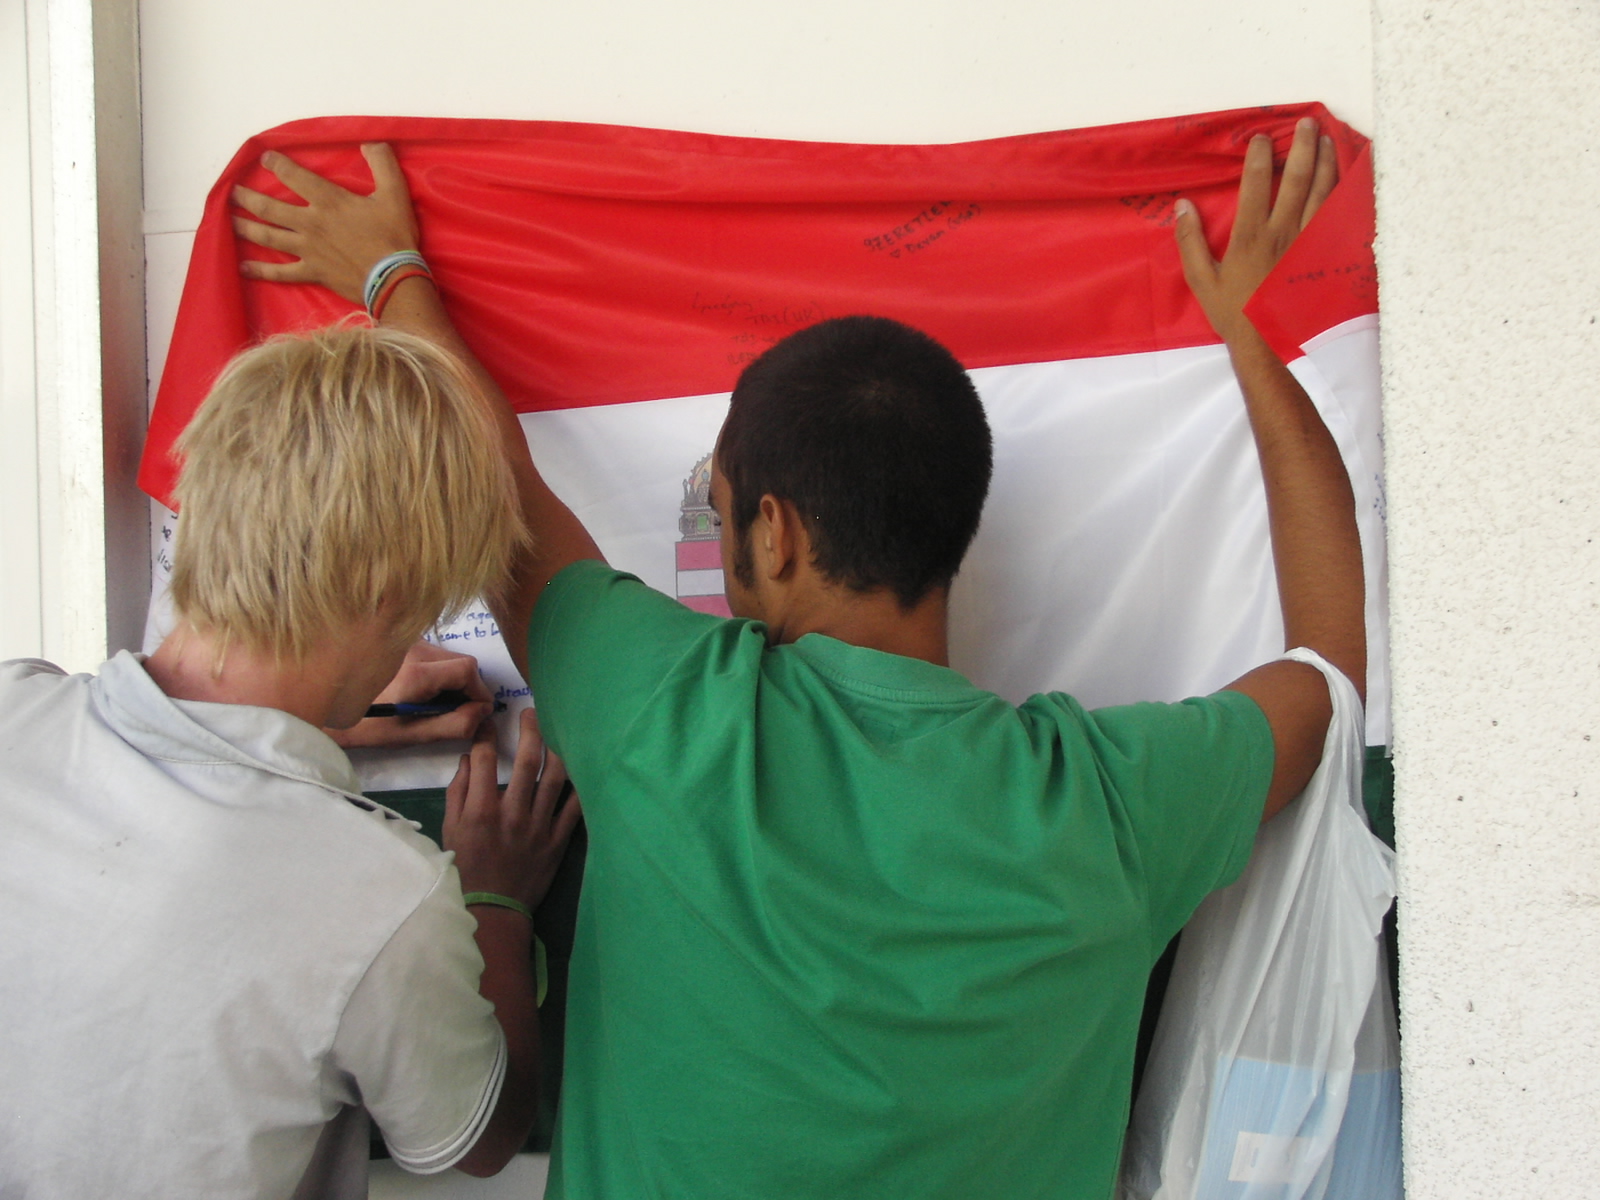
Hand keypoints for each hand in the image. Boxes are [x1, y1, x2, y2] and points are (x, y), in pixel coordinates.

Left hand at [232, 143, 418, 304]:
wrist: (394, 279)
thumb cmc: (394, 236)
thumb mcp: (395, 194)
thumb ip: (382, 163)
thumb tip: (370, 144)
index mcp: (328, 201)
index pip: (294, 176)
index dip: (276, 164)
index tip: (264, 159)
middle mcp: (310, 223)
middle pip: (269, 207)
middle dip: (248, 197)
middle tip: (233, 192)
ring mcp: (307, 249)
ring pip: (268, 236)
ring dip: (245, 227)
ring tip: (230, 220)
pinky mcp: (311, 272)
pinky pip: (280, 273)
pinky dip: (260, 271)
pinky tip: (243, 267)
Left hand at [327, 641, 492, 747]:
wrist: (320, 707)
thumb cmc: (366, 726)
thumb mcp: (411, 734)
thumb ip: (454, 725)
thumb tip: (483, 712)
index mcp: (416, 672)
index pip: (468, 669)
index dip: (479, 691)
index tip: (474, 711)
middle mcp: (412, 648)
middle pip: (460, 661)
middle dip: (464, 686)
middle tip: (448, 710)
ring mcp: (404, 640)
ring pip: (446, 656)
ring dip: (448, 678)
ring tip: (425, 700)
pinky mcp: (397, 638)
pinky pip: (430, 651)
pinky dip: (432, 669)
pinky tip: (412, 686)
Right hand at [444, 709, 582, 911]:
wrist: (493, 910)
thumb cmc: (467, 868)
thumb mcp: (450, 831)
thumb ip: (458, 793)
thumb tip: (468, 760)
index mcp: (481, 810)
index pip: (487, 759)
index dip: (487, 735)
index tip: (490, 722)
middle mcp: (513, 813)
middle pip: (528, 760)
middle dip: (531, 730)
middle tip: (532, 713)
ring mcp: (539, 827)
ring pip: (556, 778)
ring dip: (558, 750)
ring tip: (557, 733)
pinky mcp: (558, 841)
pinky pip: (574, 808)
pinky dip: (578, 787)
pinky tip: (580, 769)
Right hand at [1174, 117, 1338, 344]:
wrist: (1270, 343)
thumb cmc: (1233, 312)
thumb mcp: (1201, 280)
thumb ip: (1190, 241)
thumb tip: (1183, 205)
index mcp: (1251, 236)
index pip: (1257, 183)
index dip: (1259, 155)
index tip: (1261, 138)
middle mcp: (1284, 232)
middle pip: (1298, 179)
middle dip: (1302, 146)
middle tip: (1306, 123)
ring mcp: (1310, 243)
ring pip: (1324, 193)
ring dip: (1327, 162)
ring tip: (1328, 140)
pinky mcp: (1325, 255)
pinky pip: (1339, 218)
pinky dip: (1345, 194)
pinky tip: (1348, 180)